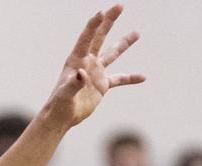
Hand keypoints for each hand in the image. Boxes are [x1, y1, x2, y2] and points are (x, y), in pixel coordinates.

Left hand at [41, 4, 143, 131]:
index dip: (94, 25)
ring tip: (136, 33)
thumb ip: (73, 83)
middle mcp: (87, 62)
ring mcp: (96, 73)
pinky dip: (130, 78)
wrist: (61, 118)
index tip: (102, 12)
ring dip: (124, 44)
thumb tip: (81, 74)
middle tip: (119, 6)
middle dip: (109, 21)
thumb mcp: (65, 94)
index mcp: (76, 61)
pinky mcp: (102, 85)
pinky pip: (119, 79)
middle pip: (100, 37)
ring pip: (112, 54)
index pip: (86, 38)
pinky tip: (143, 77)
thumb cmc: (58, 105)